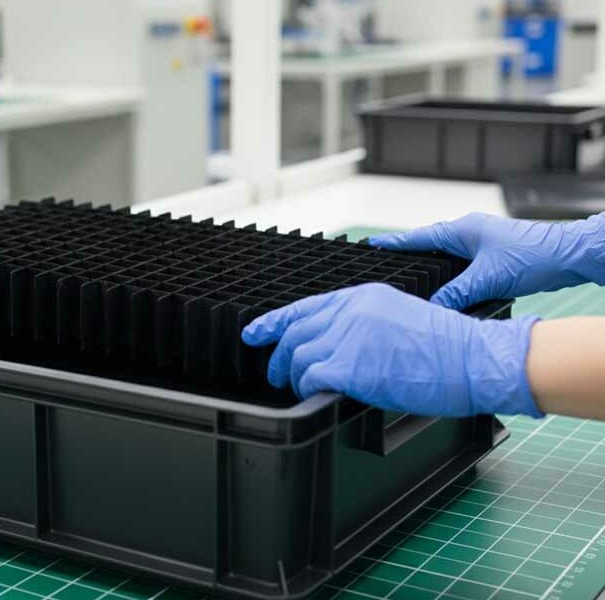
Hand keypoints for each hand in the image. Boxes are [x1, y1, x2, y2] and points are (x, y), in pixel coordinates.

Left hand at [241, 283, 542, 416]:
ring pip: (297, 356)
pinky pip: (311, 378)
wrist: (474, 359)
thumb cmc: (448, 348)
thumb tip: (336, 346)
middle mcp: (351, 311)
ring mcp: (350, 336)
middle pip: (294, 332)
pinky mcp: (351, 366)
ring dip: (292, 376)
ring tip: (296, 389)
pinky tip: (314, 395)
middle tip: (275, 375)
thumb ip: (364, 324)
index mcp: (362, 296)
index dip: (273, 322)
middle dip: (278, 356)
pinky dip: (307, 389)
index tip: (254, 333)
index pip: (304, 306)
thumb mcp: (398, 317)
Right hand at [370, 212, 604, 309]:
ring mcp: (481, 244)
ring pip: (446, 259)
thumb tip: (433, 307)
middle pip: (429, 246)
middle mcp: (469, 234)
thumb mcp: (488, 278)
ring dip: (431, 269)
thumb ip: (457, 293)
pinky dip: (450, 277)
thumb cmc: (534, 256)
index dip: (392, 244)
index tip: (369, 246)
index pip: (417, 237)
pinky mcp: (492, 257)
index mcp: (462, 230)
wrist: (569, 255)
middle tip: (384, 264)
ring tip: (410, 280)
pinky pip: (461, 267)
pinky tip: (447, 290)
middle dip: (408, 256)